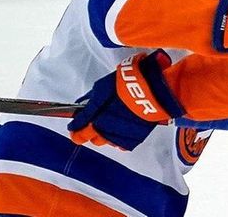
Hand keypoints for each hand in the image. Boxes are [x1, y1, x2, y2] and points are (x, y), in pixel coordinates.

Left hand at [67, 50, 183, 149]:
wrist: (153, 91)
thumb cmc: (128, 84)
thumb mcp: (105, 86)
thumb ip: (92, 98)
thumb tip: (83, 103)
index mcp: (94, 115)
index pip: (79, 127)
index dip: (75, 129)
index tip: (73, 129)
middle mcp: (103, 129)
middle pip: (91, 137)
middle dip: (88, 133)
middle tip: (90, 127)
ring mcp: (118, 136)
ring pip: (106, 141)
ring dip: (105, 135)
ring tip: (110, 126)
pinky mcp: (133, 140)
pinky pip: (121, 144)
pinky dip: (120, 138)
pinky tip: (123, 130)